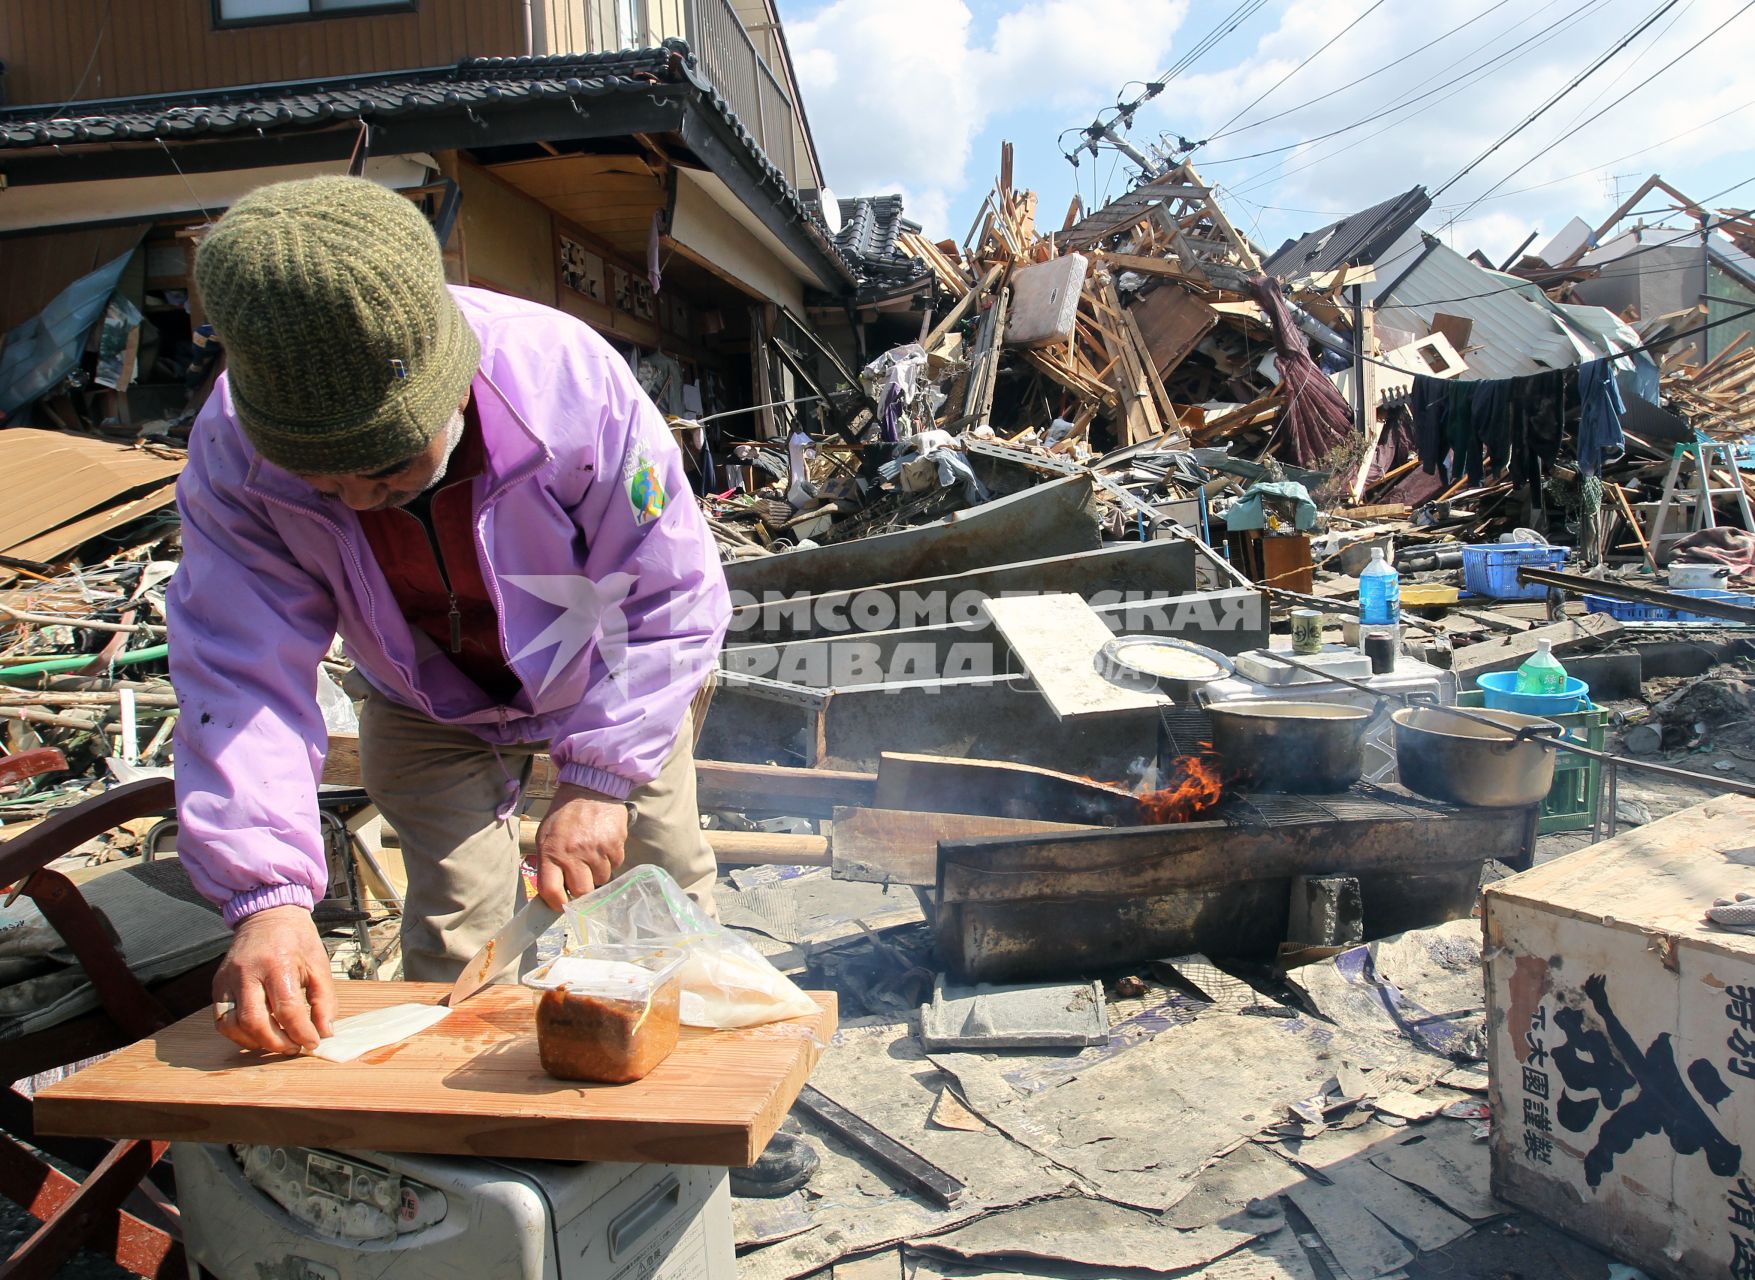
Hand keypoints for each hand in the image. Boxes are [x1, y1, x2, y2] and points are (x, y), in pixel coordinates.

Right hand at [213, 905, 336, 1053]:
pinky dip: (238, 1034)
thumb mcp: (319, 964)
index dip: (301, 1032)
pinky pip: (221, 1020)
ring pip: (233, 1025)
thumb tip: (324, 1032)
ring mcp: (227, 979)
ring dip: (256, 1042)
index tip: (313, 1043)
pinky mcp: (218, 985)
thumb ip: (324, 1000)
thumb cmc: (297, 940)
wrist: (268, 915)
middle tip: (294, 1048)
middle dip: (276, 1043)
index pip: (286, 1009)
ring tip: (277, 1043)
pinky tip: (258, 1035)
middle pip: (255, 1021)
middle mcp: (247, 972)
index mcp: (277, 963)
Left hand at [533, 784, 628, 908]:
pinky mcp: (616, 844)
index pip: (551, 891)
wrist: (591, 788)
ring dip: (597, 872)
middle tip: (580, 880)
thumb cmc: (564, 814)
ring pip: (602, 879)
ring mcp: (597, 849)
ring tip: (592, 855)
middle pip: (582, 891)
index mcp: (552, 851)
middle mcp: (574, 853)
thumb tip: (553, 892)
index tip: (561, 905)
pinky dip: (610, 860)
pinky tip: (603, 845)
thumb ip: (547, 863)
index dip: (556, 904)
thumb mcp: (546, 835)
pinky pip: (615, 865)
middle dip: (581, 890)